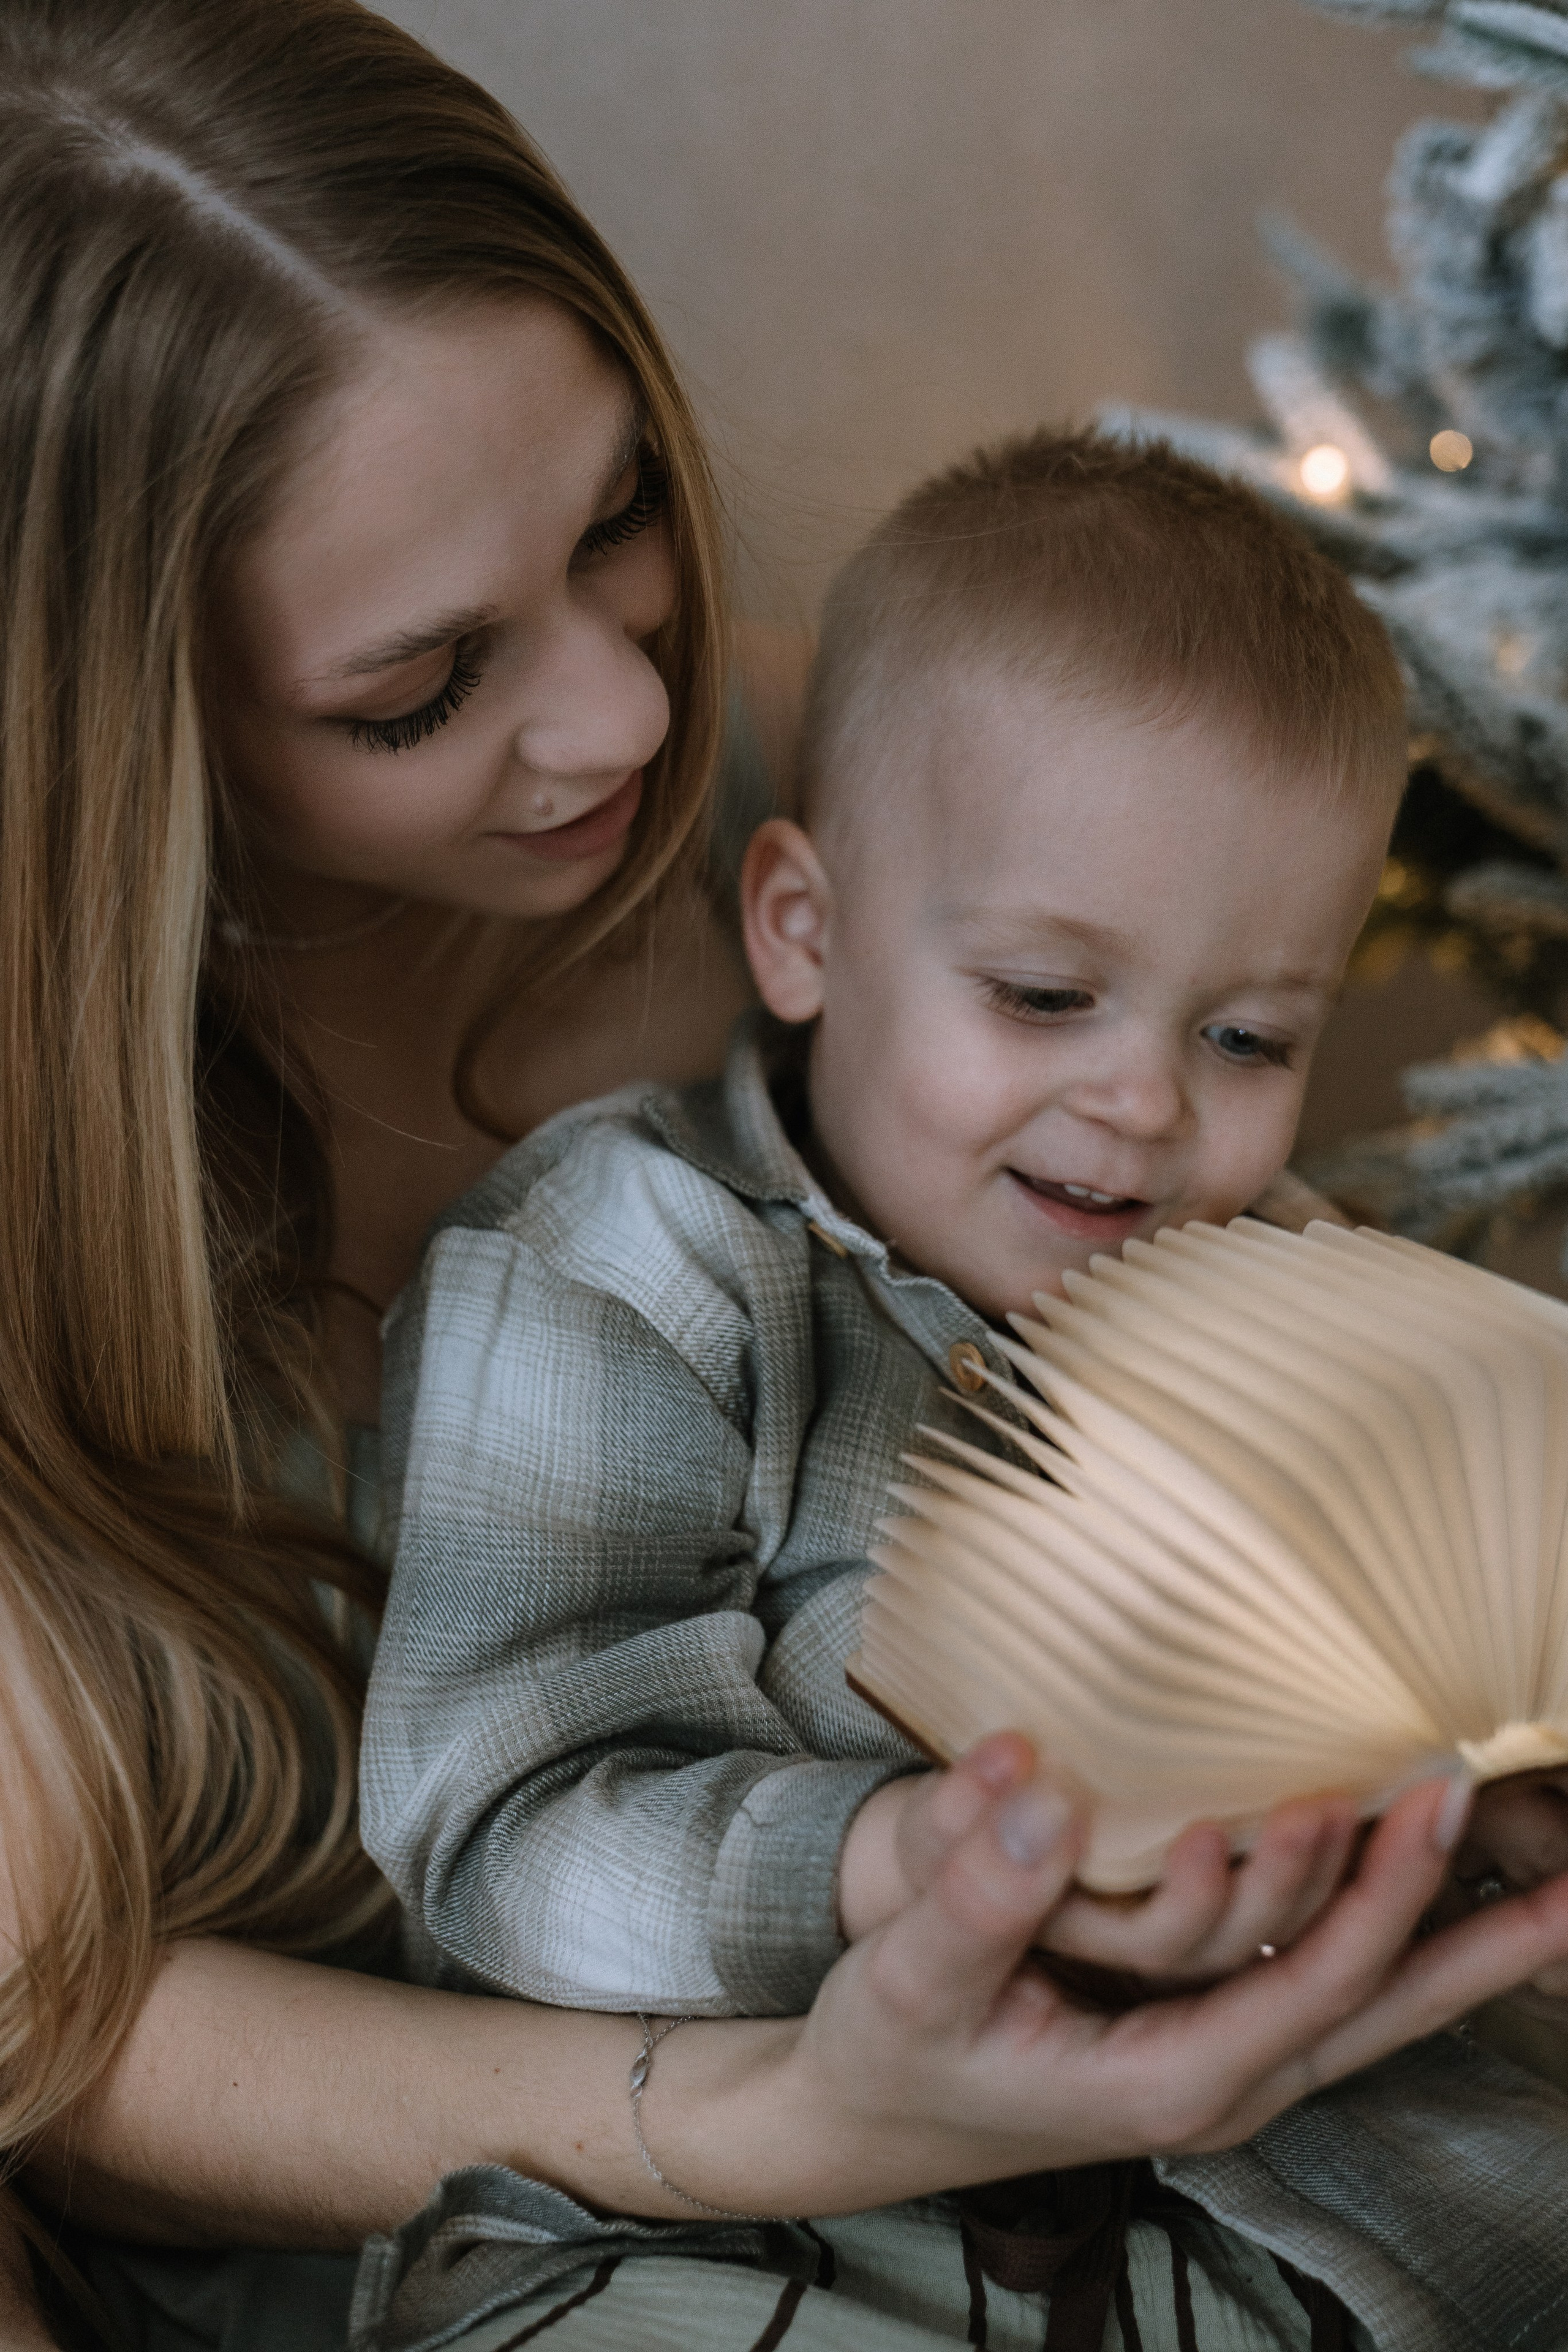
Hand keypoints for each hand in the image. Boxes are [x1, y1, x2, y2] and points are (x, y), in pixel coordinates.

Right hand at [655, 1739, 1567, 2216]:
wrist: (863, 2116)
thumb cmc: (890, 2051)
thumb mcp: (912, 1978)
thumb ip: (976, 1893)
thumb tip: (1038, 1787)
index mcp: (1165, 2084)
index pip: (1308, 1988)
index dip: (1376, 1899)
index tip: (1429, 1802)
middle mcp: (1217, 2085)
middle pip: (1379, 2014)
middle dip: (1476, 1944)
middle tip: (1565, 1864)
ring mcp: (1221, 2068)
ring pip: (1369, 2011)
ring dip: (1460, 1950)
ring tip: (1547, 1888)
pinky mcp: (1206, 2039)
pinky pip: (1328, 1993)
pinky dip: (1397, 1950)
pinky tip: (1430, 1906)